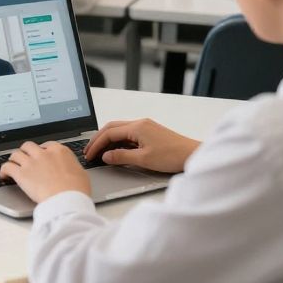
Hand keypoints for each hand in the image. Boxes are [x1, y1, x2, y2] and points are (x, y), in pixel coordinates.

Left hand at [0, 141, 89, 202]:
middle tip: (25, 159)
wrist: (68, 200)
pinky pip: (7, 167)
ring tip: (13, 165)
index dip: (42, 151)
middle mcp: (43, 153)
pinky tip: (4, 175)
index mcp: (59, 151)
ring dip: (14, 160)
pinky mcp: (21, 174)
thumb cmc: (77, 190)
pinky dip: (4, 170)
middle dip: (26, 152)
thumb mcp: (81, 173)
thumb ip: (71, 167)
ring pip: (16, 154)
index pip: (47, 145)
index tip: (40, 156)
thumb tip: (70, 169)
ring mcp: (31, 162)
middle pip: (29, 146)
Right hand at [84, 119, 200, 173]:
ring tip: (99, 152)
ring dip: (108, 140)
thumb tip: (106, 156)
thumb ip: (122, 156)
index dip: (96, 144)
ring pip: (120, 130)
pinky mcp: (150, 132)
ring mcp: (145, 127)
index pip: (109, 133)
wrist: (194, 155)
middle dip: (98, 139)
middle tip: (89, 151)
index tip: (89, 154)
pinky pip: (128, 134)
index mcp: (137, 127)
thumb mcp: (144, 159)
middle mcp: (140, 123)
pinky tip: (116, 150)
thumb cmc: (173, 156)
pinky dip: (118, 141)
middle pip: (111, 128)